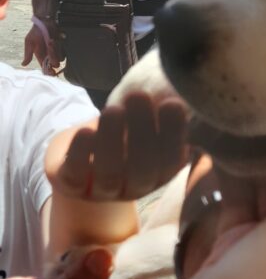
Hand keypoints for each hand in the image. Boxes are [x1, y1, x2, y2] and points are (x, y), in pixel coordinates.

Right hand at [22, 22, 61, 70]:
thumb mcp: (29, 43)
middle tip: (49, 46)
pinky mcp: (62, 48)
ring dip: (55, 50)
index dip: (49, 72)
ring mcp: (56, 52)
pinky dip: (59, 46)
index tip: (52, 72)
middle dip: (52, 57)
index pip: (46, 69)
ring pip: (59, 59)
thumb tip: (23, 65)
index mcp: (41, 57)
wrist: (44, 22)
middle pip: (54, 65)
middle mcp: (49, 56)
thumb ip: (28, 54)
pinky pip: (63, 52)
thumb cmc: (35, 32)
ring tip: (50, 40)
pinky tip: (54, 39)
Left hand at [46, 92, 189, 200]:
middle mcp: (134, 187)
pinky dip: (80, 154)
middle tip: (139, 97)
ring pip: (109, 174)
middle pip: (142, 170)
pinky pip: (76, 175)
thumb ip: (160, 112)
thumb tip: (179, 87)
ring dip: (112, 140)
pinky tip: (84, 131)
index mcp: (159, 174)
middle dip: (142, 132)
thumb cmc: (121, 134)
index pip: (172, 161)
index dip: (173, 134)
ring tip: (113, 110)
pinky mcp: (72, 186)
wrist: (79, 156)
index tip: (172, 103)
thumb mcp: (144, 124)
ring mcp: (102, 191)